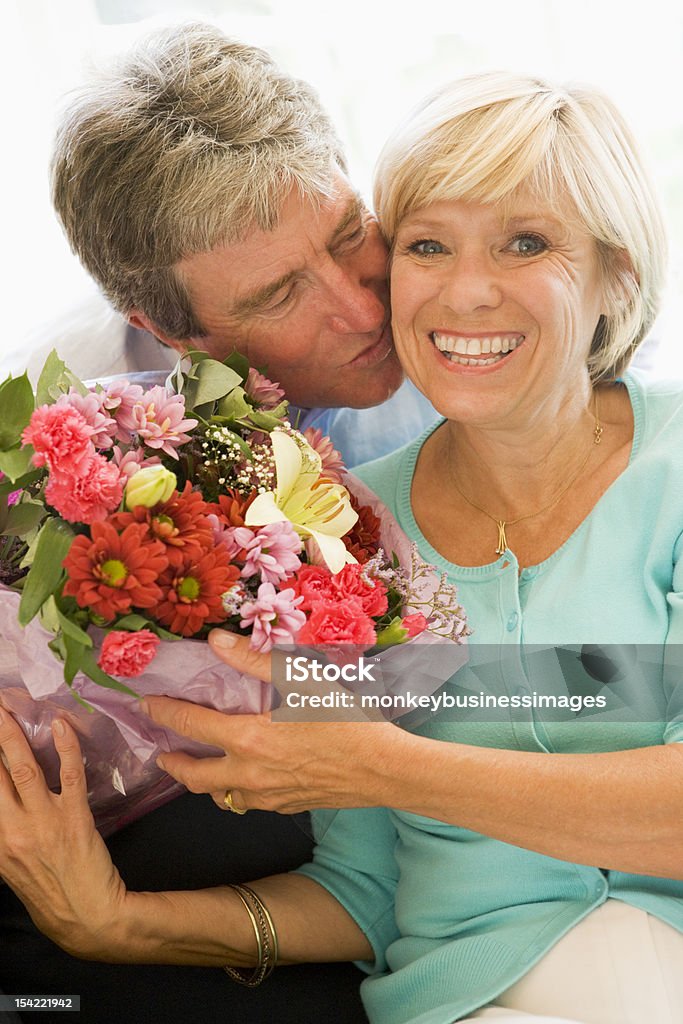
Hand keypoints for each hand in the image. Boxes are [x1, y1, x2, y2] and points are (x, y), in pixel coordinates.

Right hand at [0, 708, 127, 957]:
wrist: (89, 918)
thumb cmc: (50, 893)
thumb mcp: (11, 868)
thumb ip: (2, 836)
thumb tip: (2, 806)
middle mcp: (12, 830)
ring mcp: (44, 822)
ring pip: (23, 768)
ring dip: (13, 735)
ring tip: (7, 709)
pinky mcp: (75, 818)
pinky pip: (69, 775)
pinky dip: (65, 747)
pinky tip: (60, 725)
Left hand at [143, 630, 406, 814]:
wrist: (384, 769)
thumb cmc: (346, 719)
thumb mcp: (302, 678)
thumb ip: (254, 660)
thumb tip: (215, 641)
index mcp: (248, 738)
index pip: (191, 724)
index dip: (164, 712)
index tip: (146, 705)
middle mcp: (249, 773)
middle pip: (194, 776)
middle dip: (173, 763)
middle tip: (161, 754)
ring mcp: (267, 796)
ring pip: (219, 797)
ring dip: (202, 784)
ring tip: (197, 771)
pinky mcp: (287, 807)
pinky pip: (248, 805)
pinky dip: (235, 794)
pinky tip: (244, 783)